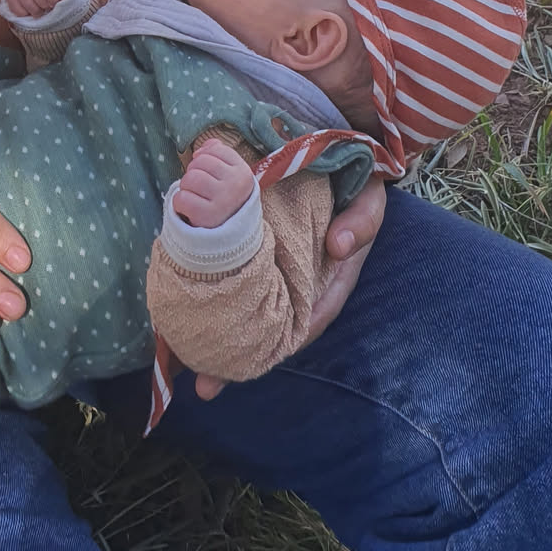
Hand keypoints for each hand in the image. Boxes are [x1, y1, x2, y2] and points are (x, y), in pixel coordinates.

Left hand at [173, 137, 254, 228]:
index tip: (210, 173)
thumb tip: (208, 144)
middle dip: (194, 173)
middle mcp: (235, 185)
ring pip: (189, 178)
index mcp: (243, 173)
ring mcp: (222, 201)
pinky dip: (180, 203)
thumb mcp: (230, 177)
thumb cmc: (226, 201)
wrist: (230, 238)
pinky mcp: (207, 216)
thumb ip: (220, 156)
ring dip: (186, 188)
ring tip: (195, 198)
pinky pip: (181, 198)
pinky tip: (189, 210)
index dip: (205, 158)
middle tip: (201, 189)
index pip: (215, 150)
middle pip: (199, 162)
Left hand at [192, 174, 386, 401]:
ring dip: (218, 332)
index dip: (278, 347)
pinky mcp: (256, 255)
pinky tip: (184, 307)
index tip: (248, 365)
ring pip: (247, 311)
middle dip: (237, 356)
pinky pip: (236, 280)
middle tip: (204, 383)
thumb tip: (340, 245)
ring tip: (183, 361)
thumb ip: (361, 222)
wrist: (339, 166)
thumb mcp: (368, 204)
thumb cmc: (357, 192)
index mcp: (328, 283)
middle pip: (268, 328)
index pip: (305, 323)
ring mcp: (277, 274)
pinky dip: (213, 294)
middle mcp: (300, 287)